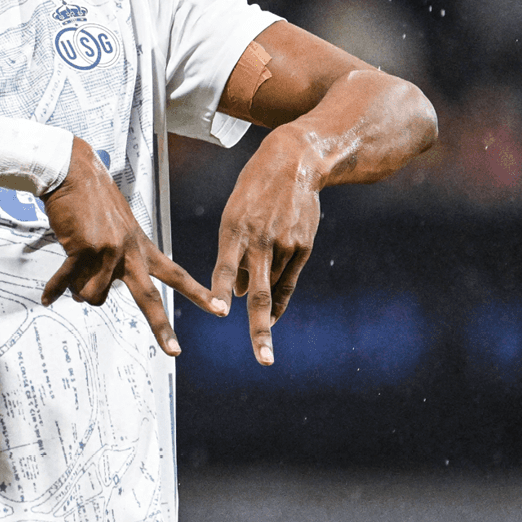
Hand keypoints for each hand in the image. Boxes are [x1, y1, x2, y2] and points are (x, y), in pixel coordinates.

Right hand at [39, 138, 218, 355]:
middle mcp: (129, 251)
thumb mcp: (114, 227)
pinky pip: (68, 283)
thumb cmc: (89, 198)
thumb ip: (111, 259)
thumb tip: (90, 294)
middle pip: (149, 297)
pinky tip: (48, 297)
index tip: (220, 309)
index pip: (175, 273)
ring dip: (79, 290)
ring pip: (93, 296)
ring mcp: (108, 251)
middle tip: (174, 350)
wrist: (72, 172)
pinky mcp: (84, 249)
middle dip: (162, 327)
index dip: (197, 293)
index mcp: (140, 245)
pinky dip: (55, 290)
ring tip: (71, 275)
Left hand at [209, 126, 324, 365]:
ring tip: (256, 322)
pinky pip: (289, 282)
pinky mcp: (303, 247)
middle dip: (259, 329)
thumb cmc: (254, 191)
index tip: (219, 310)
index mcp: (234, 229)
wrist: (295, 162)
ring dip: (262, 307)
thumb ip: (234, 255)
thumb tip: (237, 295)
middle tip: (263, 358)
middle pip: (259, 293)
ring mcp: (285, 245)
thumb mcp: (235, 214)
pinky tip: (274, 316)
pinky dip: (280, 300)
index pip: (225, 266)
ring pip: (272, 288)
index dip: (220, 289)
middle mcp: (260, 240)